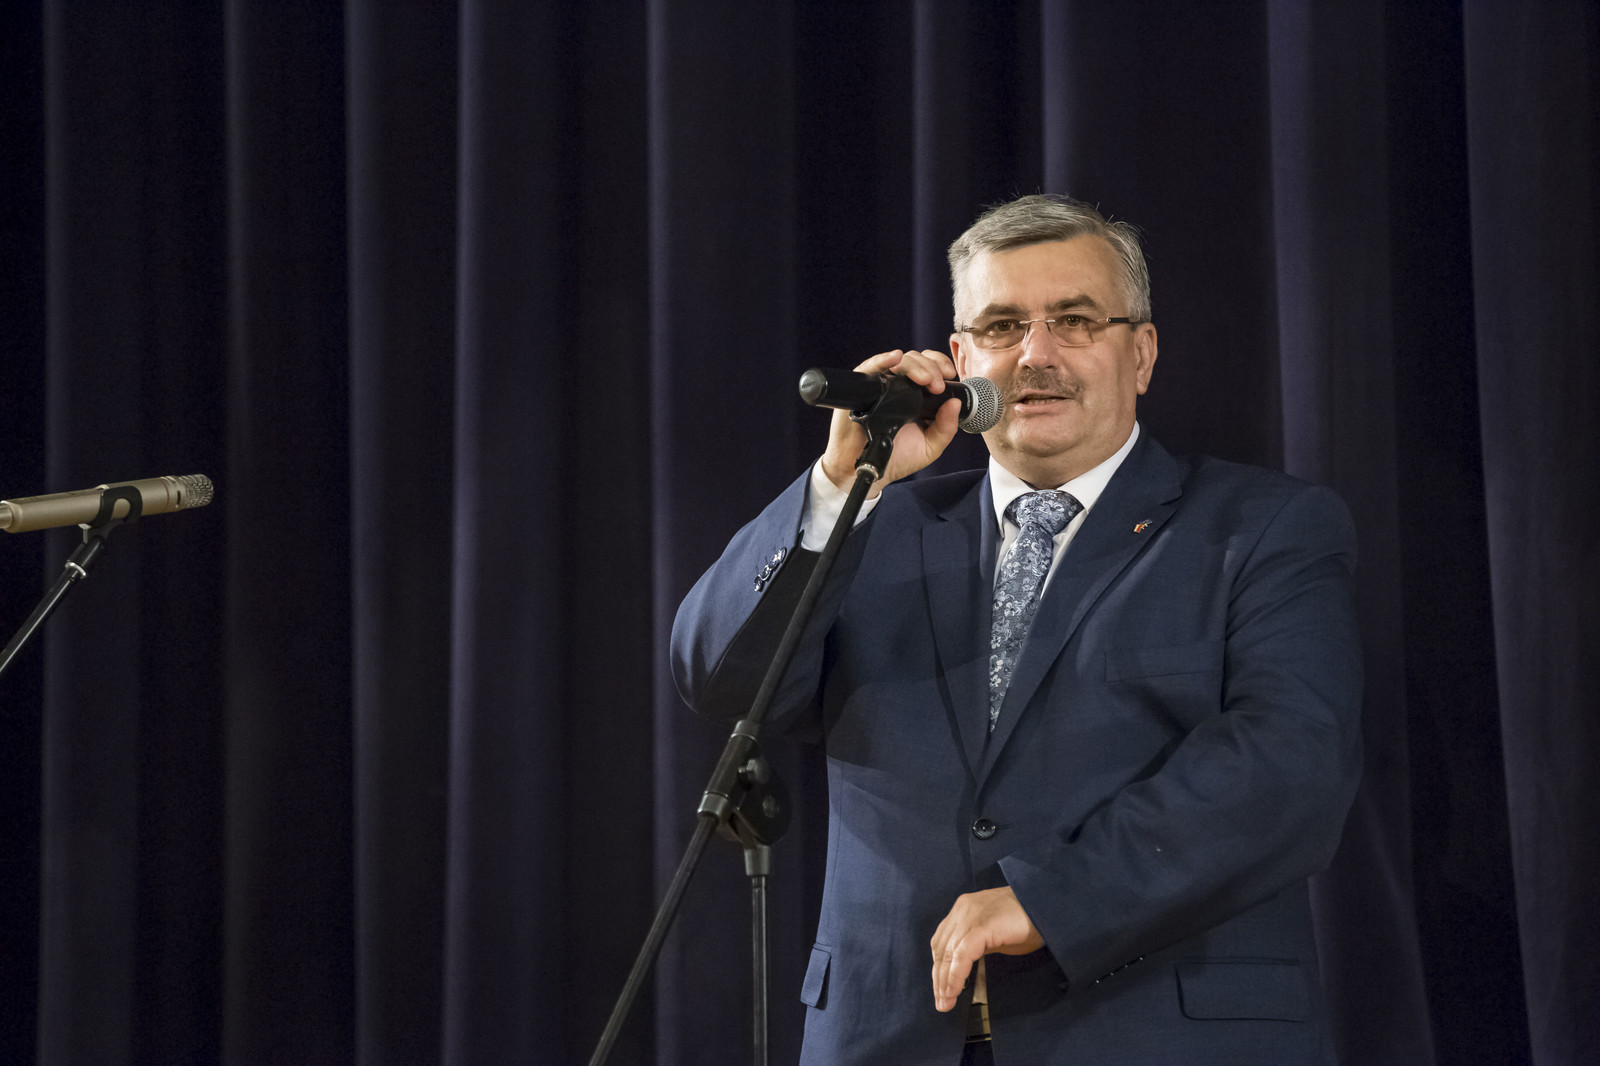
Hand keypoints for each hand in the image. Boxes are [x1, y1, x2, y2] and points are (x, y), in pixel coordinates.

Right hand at [818, 349, 962, 496]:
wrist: (867, 470)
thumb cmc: (895, 458)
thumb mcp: (929, 447)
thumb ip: (946, 428)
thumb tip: (955, 403)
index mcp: (916, 395)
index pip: (929, 367)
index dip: (940, 364)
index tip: (949, 375)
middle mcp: (899, 386)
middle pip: (916, 360)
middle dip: (931, 367)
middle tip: (937, 386)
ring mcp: (880, 385)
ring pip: (899, 361)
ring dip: (915, 365)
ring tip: (924, 380)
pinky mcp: (862, 388)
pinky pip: (871, 367)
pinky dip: (883, 359)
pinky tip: (895, 358)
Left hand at [929, 887, 1043, 1011]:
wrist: (1048, 907)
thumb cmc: (1028, 922)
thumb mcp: (995, 934)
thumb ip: (976, 945)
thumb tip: (962, 968)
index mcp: (964, 909)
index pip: (941, 941)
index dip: (939, 967)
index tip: (940, 990)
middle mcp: (963, 909)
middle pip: (940, 948)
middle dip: (939, 978)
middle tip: (942, 1003)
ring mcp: (971, 915)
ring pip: (948, 952)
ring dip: (945, 981)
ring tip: (946, 1002)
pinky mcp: (982, 925)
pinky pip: (962, 954)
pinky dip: (956, 974)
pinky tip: (955, 991)